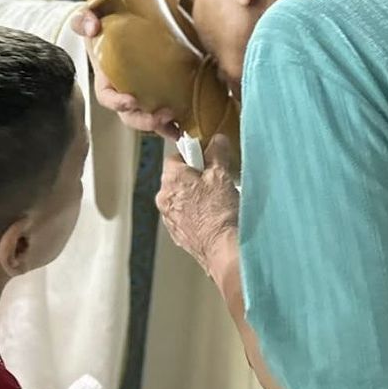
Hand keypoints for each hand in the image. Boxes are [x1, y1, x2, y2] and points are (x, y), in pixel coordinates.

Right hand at [69, 6, 180, 140]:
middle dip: (143, 120)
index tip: (129, 101)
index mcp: (105, 79)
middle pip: (129, 115)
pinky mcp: (159, 93)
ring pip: (147, 117)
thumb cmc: (105, 26)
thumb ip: (85, 19)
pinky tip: (183, 125)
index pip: (106, 96)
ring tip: (175, 125)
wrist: (125, 24)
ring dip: (161, 125)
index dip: (116, 102)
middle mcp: (123, 91)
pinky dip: (172, 123)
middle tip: (160, 116)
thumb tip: (92, 27)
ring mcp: (141, 94)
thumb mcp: (90, 19)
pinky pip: (163, 113)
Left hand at [156, 134, 239, 278]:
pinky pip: (186, 217)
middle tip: (216, 180)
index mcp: (170, 179)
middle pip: (178, 179)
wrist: (223, 248)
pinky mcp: (179, 235)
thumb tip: (217, 140)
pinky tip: (214, 218)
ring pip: (182, 199)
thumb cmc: (220, 211)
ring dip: (196, 197)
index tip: (207, 160)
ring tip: (218, 202)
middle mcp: (164, 199)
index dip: (193, 157)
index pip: (174, 157)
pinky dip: (197, 215)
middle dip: (195, 178)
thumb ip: (217, 152)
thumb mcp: (221, 174)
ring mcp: (170, 219)